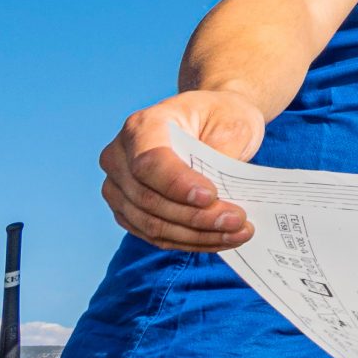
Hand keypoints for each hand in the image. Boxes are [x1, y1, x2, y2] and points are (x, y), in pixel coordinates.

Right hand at [98, 89, 266, 251]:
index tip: (211, 196)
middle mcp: (120, 156)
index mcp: (143, 125)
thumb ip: (222, 154)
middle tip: (238, 221)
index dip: (177, 185)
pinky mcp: (128, 211)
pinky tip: (220, 240)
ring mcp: (118, 186)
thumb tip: (219, 196)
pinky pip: (154, 234)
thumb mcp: (233, 122)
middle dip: (196, 217)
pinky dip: (189, 241)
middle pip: (149, 199)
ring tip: (238, 233)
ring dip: (196, 235)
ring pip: (151, 223)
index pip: (150, 162)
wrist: (212, 120)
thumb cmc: (221, 116)